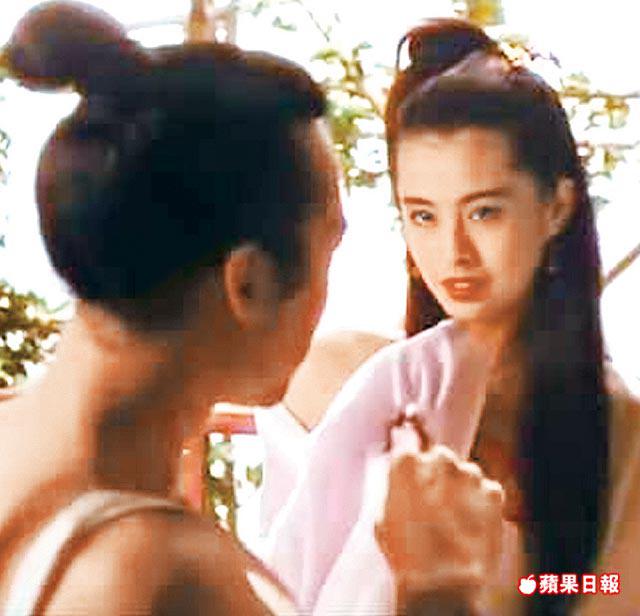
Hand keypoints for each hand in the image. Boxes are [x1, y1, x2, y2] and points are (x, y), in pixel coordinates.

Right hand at [375, 424, 503, 610]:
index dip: (408, 434)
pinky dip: (480, 503)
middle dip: (436, 473)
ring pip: (464, 473)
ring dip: (460, 488)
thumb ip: (394, 486)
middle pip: (438, 456)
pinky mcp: (493, 491)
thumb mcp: (383, 516)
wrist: (443, 585)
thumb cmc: (405, 555)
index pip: (406, 434)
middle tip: (432, 502)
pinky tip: (470, 525)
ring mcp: (469, 474)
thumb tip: (400, 477)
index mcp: (406, 463)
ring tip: (453, 520)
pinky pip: (485, 489)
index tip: (409, 427)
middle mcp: (439, 460)